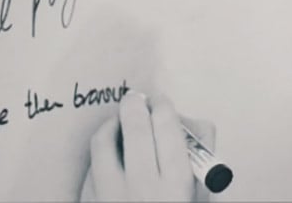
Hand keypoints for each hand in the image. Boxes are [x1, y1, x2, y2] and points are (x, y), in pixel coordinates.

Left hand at [80, 92, 215, 201]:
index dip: (164, 107)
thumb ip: (200, 155)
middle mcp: (142, 190)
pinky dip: (100, 152)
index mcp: (176, 186)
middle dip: (136, 105)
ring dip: (112, 123)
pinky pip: (90, 166)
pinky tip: (109, 152)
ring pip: (103, 142)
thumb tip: (184, 121)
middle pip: (136, 129)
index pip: (168, 129)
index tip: (162, 102)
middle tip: (137, 99)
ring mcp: (110, 197)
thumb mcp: (202, 193)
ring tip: (119, 120)